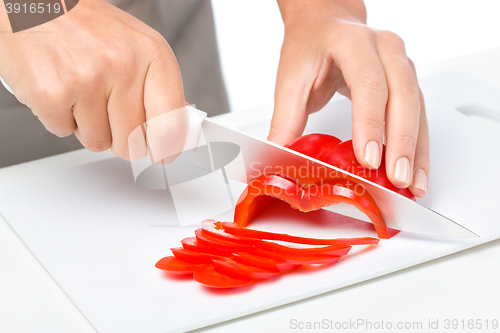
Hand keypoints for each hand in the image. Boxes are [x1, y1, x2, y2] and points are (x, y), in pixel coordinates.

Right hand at [0, 0, 185, 160]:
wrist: (36, 3)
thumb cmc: (88, 25)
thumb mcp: (138, 47)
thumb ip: (160, 88)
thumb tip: (181, 122)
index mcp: (152, 55)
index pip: (171, 125)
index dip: (167, 149)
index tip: (163, 154)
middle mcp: (122, 66)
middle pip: (133, 144)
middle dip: (121, 138)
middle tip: (109, 110)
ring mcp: (86, 80)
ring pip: (98, 143)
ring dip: (89, 127)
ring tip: (82, 91)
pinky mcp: (52, 93)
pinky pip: (64, 133)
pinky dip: (61, 118)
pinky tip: (62, 89)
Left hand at [268, 0, 428, 197]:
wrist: (325, 24)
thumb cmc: (309, 47)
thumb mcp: (291, 81)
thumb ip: (285, 121)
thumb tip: (279, 159)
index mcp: (352, 43)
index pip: (368, 83)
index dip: (370, 122)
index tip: (368, 158)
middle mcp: (384, 48)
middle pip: (402, 96)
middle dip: (401, 143)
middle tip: (395, 179)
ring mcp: (401, 63)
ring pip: (417, 108)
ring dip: (417, 150)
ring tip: (411, 185)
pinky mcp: (407, 81)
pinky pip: (420, 115)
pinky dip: (420, 146)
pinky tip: (416, 171)